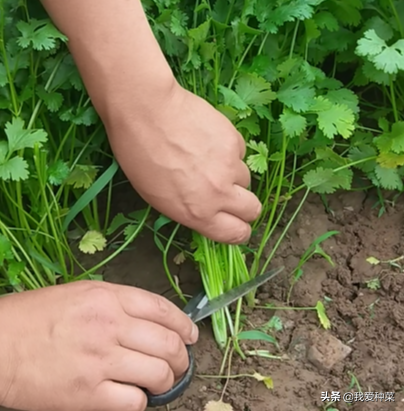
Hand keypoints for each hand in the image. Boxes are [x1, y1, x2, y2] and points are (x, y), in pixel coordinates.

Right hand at [0, 281, 197, 410]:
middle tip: (181, 363)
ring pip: (158, 373)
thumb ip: (119, 303)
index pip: (162, 308)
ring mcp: (100, 361)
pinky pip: (134, 402)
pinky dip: (141, 401)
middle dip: (182, 357)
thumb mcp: (82, 294)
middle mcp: (109, 326)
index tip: (192, 335)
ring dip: (167, 380)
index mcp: (108, 297)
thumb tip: (152, 320)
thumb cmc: (37, 316)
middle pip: (167, 343)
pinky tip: (134, 396)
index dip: (184, 323)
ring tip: (162, 381)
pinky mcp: (88, 395)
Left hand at [106, 83, 261, 244]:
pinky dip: (228, 151)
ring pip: (246, 178)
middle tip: (229, 196)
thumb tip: (207, 213)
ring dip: (232, 175)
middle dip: (244, 207)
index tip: (235, 225)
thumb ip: (190, 210)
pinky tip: (208, 141)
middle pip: (253, 210)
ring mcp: (230, 166)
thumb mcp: (157, 198)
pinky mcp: (234, 140)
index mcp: (198, 213)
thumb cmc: (139, 157)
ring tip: (209, 161)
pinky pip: (239, 153)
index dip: (239, 231)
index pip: (237, 234)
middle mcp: (219, 193)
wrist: (146, 111)